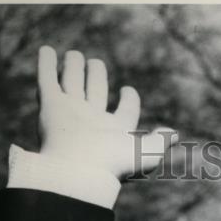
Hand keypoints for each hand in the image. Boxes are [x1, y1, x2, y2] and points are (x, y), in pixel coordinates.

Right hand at [36, 46, 177, 179]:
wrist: (77, 170)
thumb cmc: (113, 164)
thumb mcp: (146, 153)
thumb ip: (159, 142)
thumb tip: (174, 135)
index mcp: (115, 130)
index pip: (125, 111)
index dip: (129, 100)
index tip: (128, 91)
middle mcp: (92, 120)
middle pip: (94, 92)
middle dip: (95, 77)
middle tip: (95, 63)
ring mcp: (70, 111)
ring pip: (72, 84)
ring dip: (72, 68)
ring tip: (74, 55)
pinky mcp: (50, 105)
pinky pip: (47, 79)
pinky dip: (46, 64)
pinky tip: (46, 50)